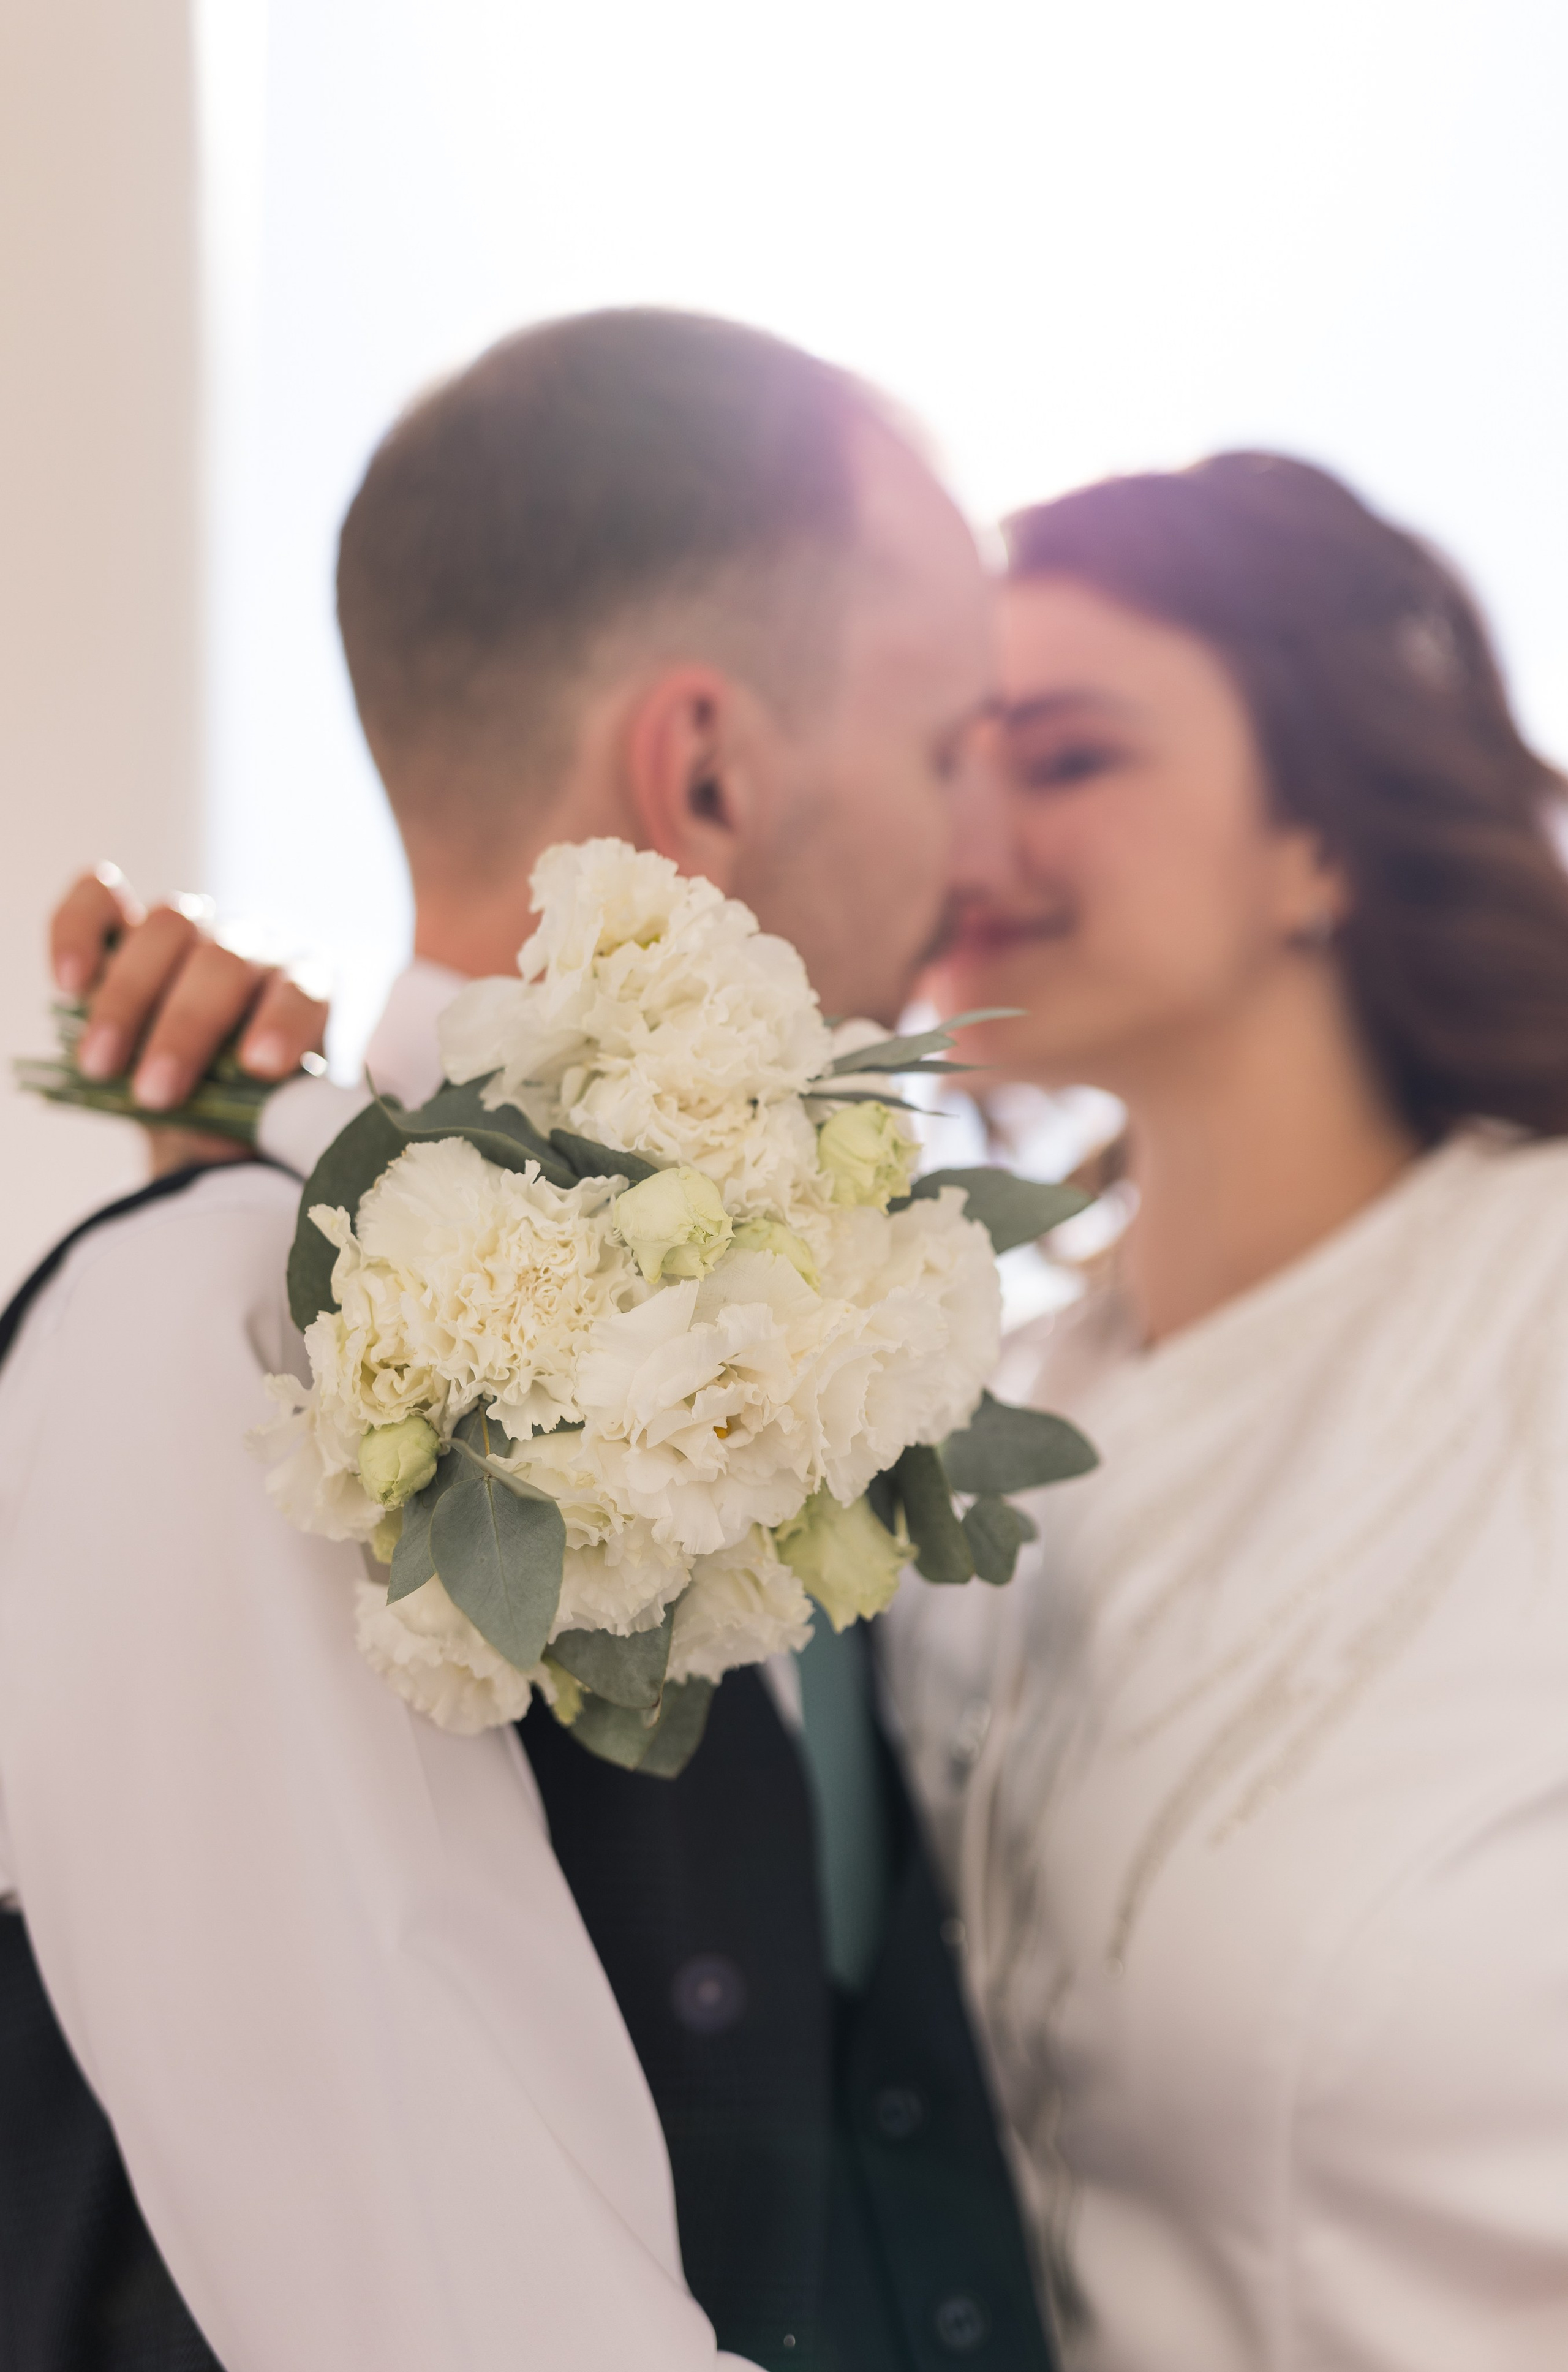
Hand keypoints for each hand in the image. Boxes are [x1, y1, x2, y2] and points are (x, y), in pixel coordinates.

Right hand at [50, 864, 329, 1115]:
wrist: (197, 1093)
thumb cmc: (240, 1110)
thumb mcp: (258, 1124)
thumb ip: (253, 1124)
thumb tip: (226, 1143)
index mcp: (305, 988)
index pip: (302, 991)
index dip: (282, 1022)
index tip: (257, 1067)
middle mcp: (253, 943)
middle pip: (224, 961)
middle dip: (185, 1028)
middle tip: (154, 1093)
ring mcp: (191, 924)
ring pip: (167, 927)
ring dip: (128, 998)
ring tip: (98, 1065)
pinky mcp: (125, 917)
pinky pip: (98, 898)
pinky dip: (77, 931)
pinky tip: (68, 984)